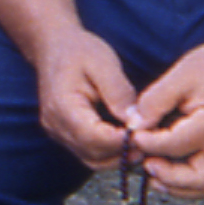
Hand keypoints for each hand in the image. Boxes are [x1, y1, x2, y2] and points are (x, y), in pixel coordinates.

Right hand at [33, 27, 143, 170]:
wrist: (53, 46)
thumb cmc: (79, 50)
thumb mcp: (104, 63)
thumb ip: (119, 93)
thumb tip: (135, 121)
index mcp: (63, 106)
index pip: (94, 138)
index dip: (121, 142)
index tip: (146, 136)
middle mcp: (56, 125)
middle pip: (93, 154)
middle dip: (122, 153)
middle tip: (150, 144)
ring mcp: (57, 132)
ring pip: (91, 158)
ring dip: (117, 156)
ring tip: (141, 144)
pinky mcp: (64, 134)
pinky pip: (87, 152)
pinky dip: (108, 151)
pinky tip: (126, 140)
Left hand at [126, 40, 203, 197]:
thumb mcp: (180, 75)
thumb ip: (154, 102)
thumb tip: (133, 125)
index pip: (175, 144)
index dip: (148, 143)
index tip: (133, 134)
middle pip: (200, 180)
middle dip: (168, 177)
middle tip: (146, 163)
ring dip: (180, 187)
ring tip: (156, 174)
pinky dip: (193, 184)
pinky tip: (172, 175)